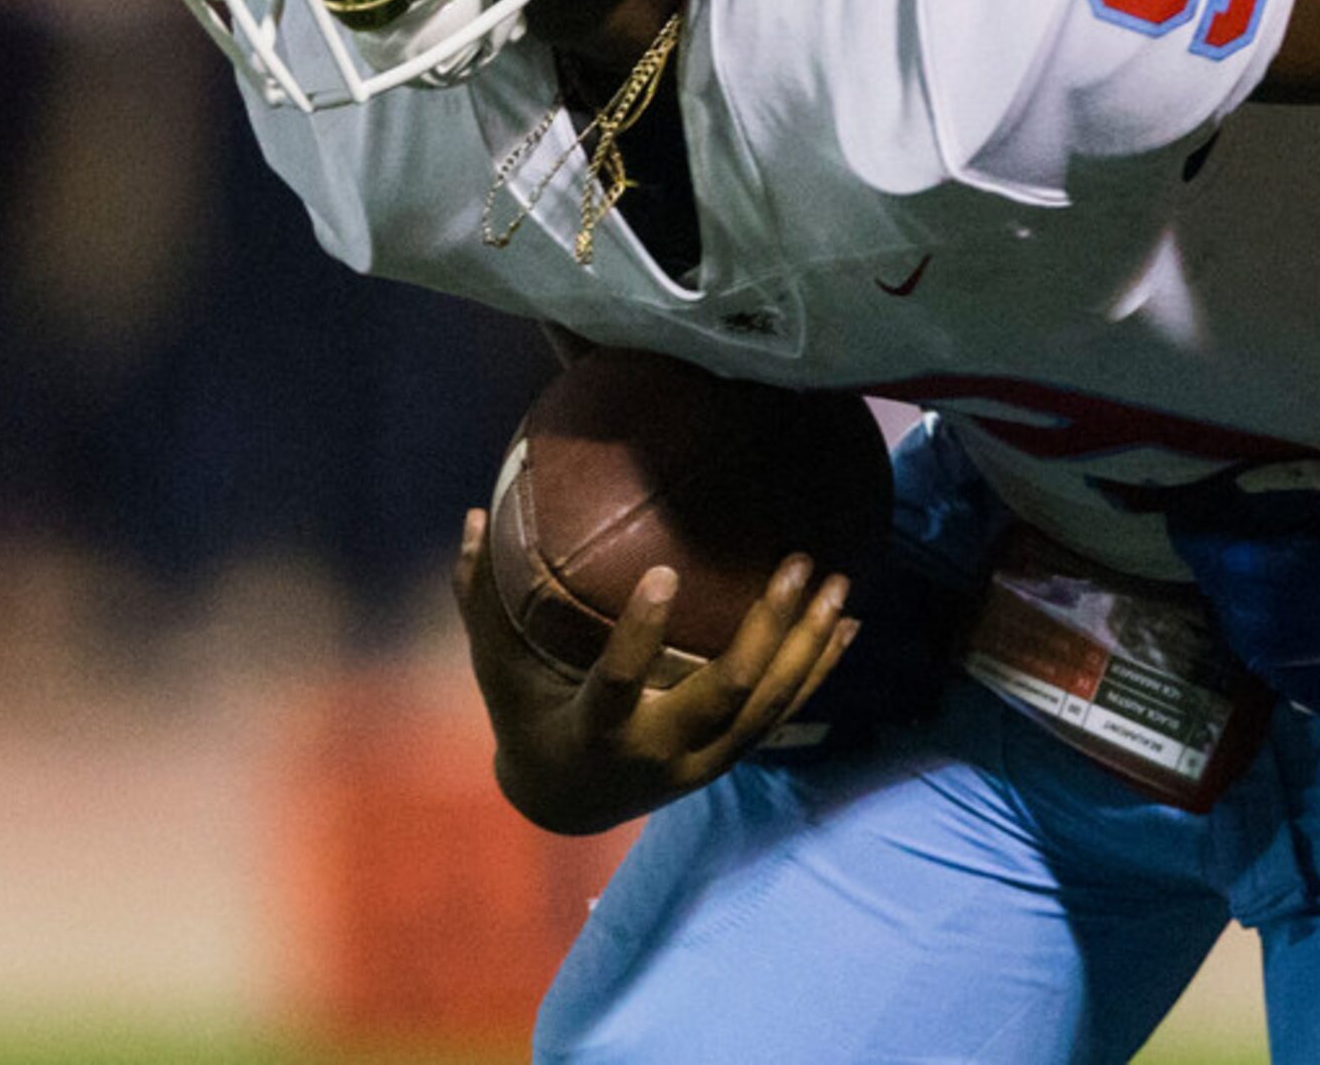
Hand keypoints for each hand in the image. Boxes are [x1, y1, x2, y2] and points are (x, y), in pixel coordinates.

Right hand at [451, 507, 859, 834]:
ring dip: (808, 645)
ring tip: (837, 583)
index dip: (640, 636)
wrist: (568, 802)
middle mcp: (658, 754)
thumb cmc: (528, 716)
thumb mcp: (497, 669)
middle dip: (768, 634)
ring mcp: (702, 761)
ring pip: (769, 706)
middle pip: (726, 696)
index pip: (619, 685)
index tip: (666, 574)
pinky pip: (785, 713)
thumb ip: (482, 600)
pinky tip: (848, 623)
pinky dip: (818, 668)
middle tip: (796, 566)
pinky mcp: (730, 758)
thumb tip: (471, 518)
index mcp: (596, 731)